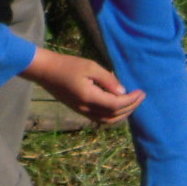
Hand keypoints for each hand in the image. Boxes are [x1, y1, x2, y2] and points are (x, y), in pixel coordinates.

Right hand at [24, 47, 142, 124]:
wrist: (45, 71)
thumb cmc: (67, 65)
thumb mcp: (90, 66)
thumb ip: (107, 79)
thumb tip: (122, 91)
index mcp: (89, 97)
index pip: (116, 105)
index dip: (131, 100)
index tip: (141, 92)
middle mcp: (86, 108)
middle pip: (114, 115)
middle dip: (131, 108)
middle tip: (140, 97)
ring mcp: (82, 111)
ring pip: (107, 120)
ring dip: (123, 114)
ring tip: (132, 103)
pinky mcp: (79, 110)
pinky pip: (100, 118)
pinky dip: (113, 115)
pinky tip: (118, 106)